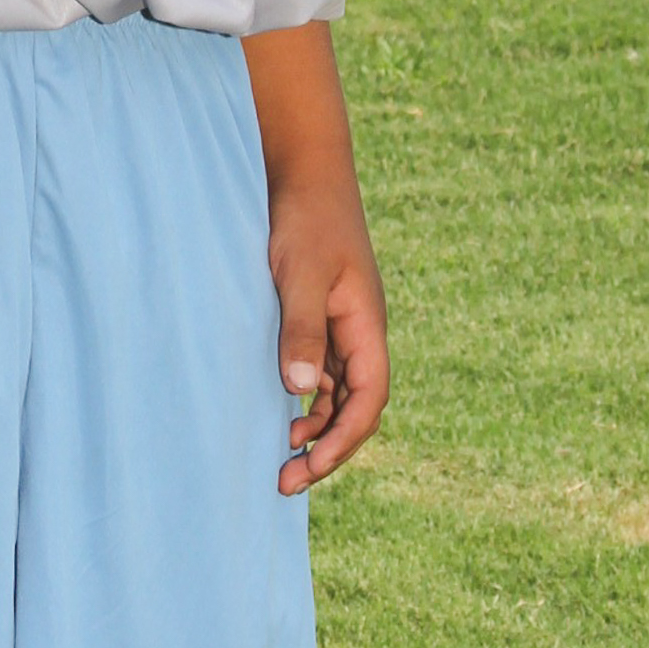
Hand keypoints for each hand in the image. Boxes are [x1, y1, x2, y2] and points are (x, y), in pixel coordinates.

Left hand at [266, 178, 388, 494]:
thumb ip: (301, 326)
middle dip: (328, 446)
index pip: (369, 401)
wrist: (304, 168)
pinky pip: (322, 367)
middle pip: (356, 405)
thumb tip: (301, 387)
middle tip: (285, 478)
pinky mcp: (320, 311)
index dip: (343, 442)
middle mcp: (360, 330)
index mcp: (367, 325)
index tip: (307, 467)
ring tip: (282, 451)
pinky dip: (306, 394)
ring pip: (339, 391)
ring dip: (317, 424)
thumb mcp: (300, 271)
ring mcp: (342, 322)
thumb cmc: (305, 217)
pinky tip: (279, 403)